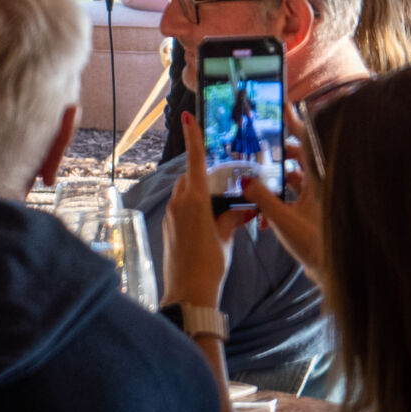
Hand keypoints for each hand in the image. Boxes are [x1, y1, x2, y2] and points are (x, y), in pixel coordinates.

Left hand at [162, 112, 253, 309]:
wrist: (187, 293)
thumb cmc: (211, 266)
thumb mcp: (227, 238)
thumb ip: (232, 218)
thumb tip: (243, 209)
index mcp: (195, 200)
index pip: (195, 161)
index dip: (194, 138)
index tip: (188, 118)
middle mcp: (179, 202)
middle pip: (190, 176)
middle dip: (204, 174)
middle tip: (224, 181)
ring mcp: (170, 214)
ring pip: (184, 191)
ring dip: (199, 191)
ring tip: (219, 205)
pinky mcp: (167, 226)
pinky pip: (180, 206)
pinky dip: (193, 206)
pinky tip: (208, 220)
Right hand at [241, 119, 324, 282]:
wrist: (334, 274)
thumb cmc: (316, 247)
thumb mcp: (283, 220)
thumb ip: (262, 198)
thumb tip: (244, 178)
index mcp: (319, 182)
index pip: (307, 143)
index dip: (295, 124)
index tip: (283, 107)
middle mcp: (320, 186)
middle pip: (299, 157)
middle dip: (278, 151)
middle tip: (258, 147)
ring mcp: (316, 200)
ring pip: (294, 177)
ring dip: (275, 176)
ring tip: (254, 177)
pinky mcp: (311, 212)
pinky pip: (293, 195)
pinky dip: (278, 197)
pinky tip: (262, 213)